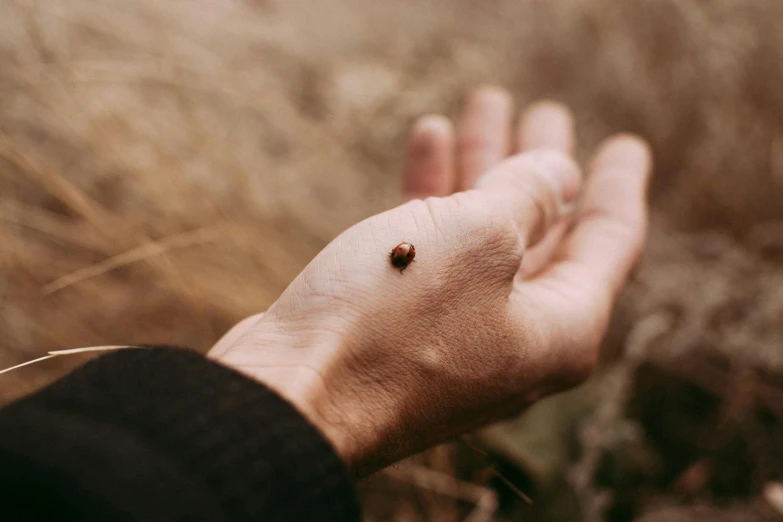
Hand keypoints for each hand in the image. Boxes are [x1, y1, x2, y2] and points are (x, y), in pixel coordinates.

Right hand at [209, 86, 651, 475]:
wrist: (291, 395)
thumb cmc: (390, 320)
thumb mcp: (478, 237)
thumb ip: (528, 195)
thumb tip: (557, 176)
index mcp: (560, 328)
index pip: (609, 241)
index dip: (618, 185)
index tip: (626, 144)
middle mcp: (518, 337)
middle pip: (544, 232)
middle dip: (542, 166)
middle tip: (544, 114)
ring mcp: (460, 334)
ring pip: (485, 234)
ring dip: (482, 167)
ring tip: (482, 106)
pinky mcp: (406, 326)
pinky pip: (436, 249)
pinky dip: (435, 195)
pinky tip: (429, 139)